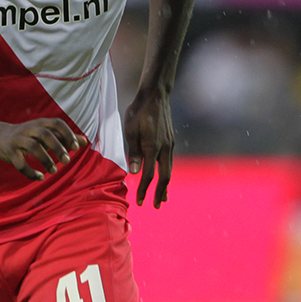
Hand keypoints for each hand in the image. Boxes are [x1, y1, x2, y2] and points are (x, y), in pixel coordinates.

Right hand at [0, 118, 85, 180]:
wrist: (0, 137)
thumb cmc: (30, 135)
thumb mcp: (46, 133)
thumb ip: (64, 137)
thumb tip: (85, 142)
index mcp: (40, 123)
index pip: (57, 123)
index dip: (67, 134)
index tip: (76, 147)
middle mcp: (29, 129)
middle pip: (45, 134)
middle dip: (58, 147)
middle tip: (67, 161)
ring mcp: (18, 140)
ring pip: (33, 147)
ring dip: (46, 160)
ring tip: (54, 171)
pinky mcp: (9, 152)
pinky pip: (20, 163)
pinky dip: (30, 172)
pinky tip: (40, 177)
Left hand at [123, 90, 173, 207]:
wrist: (155, 95)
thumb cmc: (138, 112)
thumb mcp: (130, 130)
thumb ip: (133, 152)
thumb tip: (135, 172)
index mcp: (152, 147)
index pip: (148, 174)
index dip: (144, 190)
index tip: (140, 202)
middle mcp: (164, 148)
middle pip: (164, 177)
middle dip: (159, 193)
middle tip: (155, 206)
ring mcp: (170, 145)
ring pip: (169, 170)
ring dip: (165, 185)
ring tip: (162, 198)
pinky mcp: (171, 141)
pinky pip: (169, 162)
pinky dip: (167, 173)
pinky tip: (164, 176)